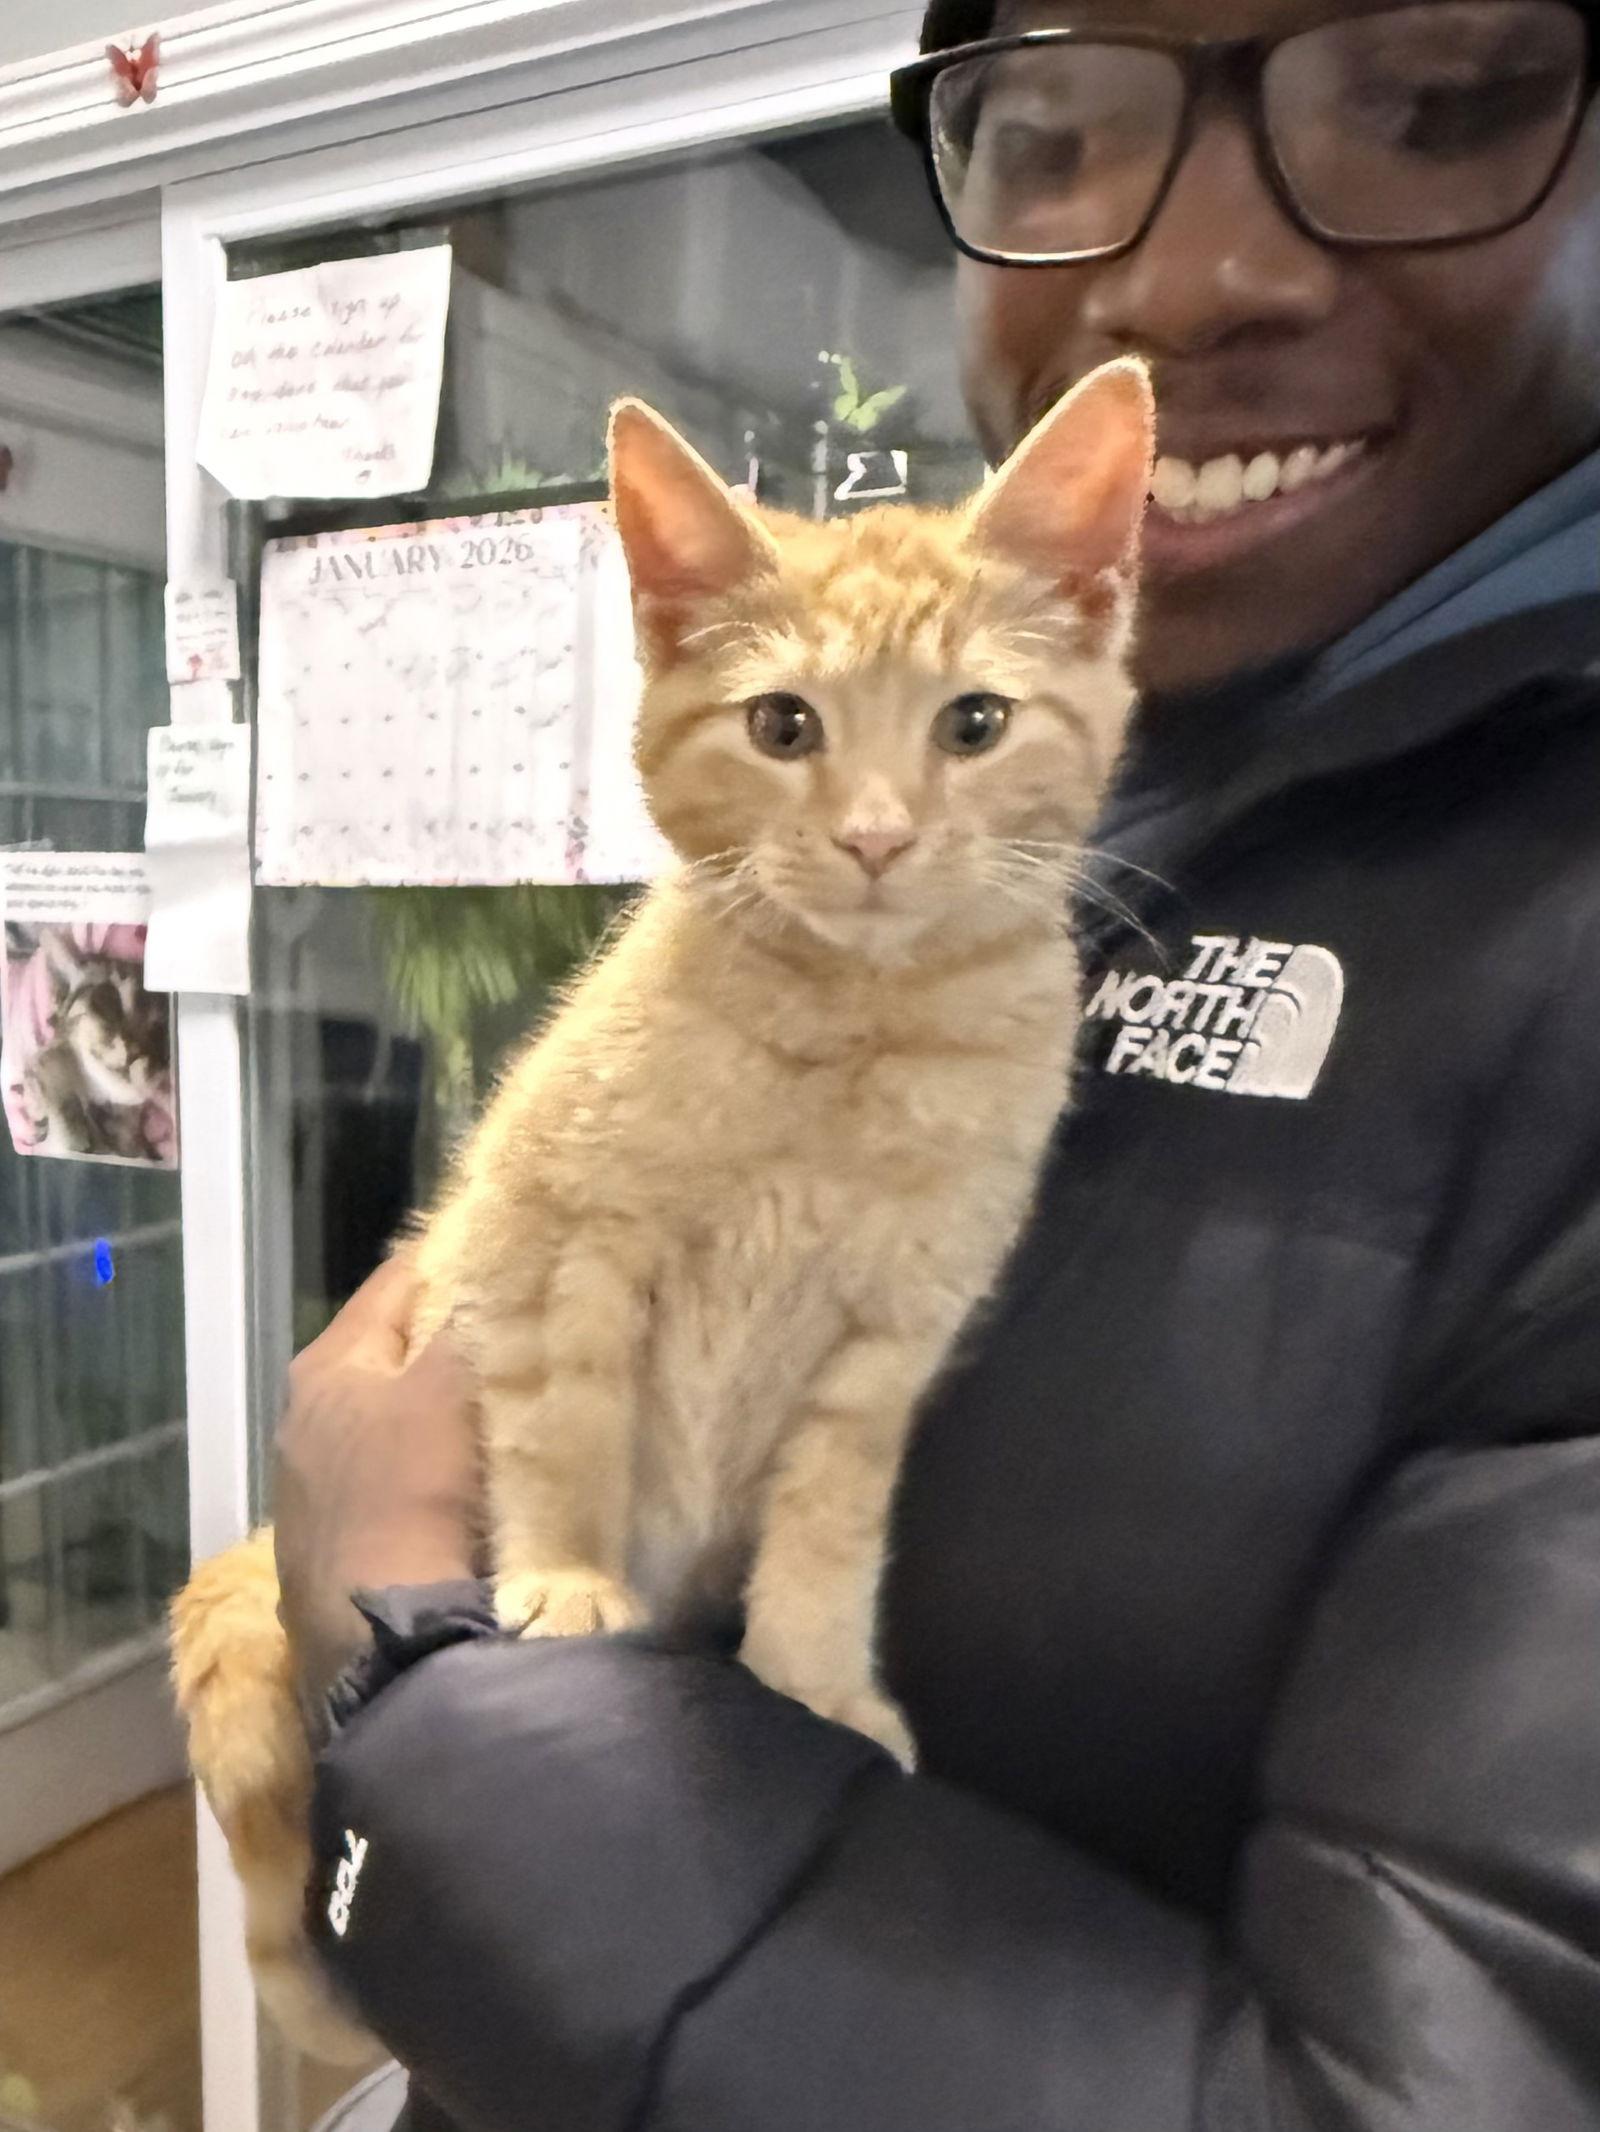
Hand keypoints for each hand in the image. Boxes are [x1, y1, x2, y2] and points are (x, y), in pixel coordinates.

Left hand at [274, 1256, 481, 1711]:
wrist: (387, 1640)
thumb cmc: (414, 1492)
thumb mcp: (452, 1386)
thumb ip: (474, 1319)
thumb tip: (501, 1263)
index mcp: (325, 1367)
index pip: (398, 1280)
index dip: (459, 1255)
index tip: (518, 1246)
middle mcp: (305, 1421)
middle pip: (398, 1353)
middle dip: (458, 1339)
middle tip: (529, 1325)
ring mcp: (314, 1492)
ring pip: (398, 1422)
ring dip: (450, 1413)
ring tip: (517, 1402)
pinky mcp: (336, 1552)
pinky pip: (400, 1483)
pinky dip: (437, 1474)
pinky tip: (479, 1486)